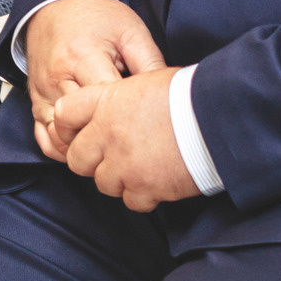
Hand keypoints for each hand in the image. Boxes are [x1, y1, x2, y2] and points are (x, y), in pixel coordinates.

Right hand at [23, 0, 164, 136]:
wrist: (56, 3)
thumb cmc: (96, 16)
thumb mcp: (130, 31)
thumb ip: (150, 63)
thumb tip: (167, 95)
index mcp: (83, 58)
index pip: (107, 104)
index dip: (129, 117)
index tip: (145, 121)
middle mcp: (58, 79)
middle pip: (82, 126)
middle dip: (107, 137)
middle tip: (132, 140)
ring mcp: (42, 93)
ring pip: (61, 138)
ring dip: (84, 147)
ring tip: (109, 146)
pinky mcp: (35, 101)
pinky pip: (44, 137)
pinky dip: (62, 148)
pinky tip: (84, 144)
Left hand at [47, 66, 199, 210]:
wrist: (217, 118)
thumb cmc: (189, 94)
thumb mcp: (147, 79)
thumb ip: (121, 97)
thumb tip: (115, 107)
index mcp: (107, 102)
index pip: (64, 115)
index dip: (67, 126)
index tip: (78, 132)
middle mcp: (108, 134)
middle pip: (78, 159)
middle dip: (92, 160)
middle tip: (112, 155)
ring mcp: (125, 164)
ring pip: (103, 183)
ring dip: (118, 178)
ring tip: (141, 165)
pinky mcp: (145, 187)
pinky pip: (130, 201)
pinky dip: (142, 194)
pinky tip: (157, 180)